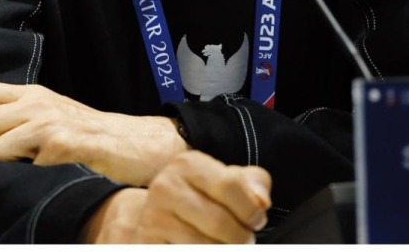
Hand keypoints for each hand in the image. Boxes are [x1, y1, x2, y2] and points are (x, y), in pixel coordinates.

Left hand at [0, 80, 188, 184]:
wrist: (139, 144)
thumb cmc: (94, 138)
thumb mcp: (53, 116)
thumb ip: (20, 117)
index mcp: (33, 94)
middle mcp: (38, 103)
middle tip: (5, 159)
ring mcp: (50, 123)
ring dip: (4, 165)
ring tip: (32, 165)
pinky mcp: (62, 143)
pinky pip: (19, 164)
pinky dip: (29, 174)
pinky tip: (52, 170)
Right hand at [81, 151, 270, 242]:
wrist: (155, 216)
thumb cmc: (203, 195)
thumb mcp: (228, 179)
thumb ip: (254, 183)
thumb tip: (261, 202)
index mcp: (188, 165)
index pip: (229, 185)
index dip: (251, 209)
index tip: (258, 220)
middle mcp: (165, 188)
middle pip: (218, 222)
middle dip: (241, 237)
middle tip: (246, 240)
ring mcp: (152, 219)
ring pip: (203, 246)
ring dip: (224, 250)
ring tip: (228, 245)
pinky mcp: (147, 245)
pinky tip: (207, 247)